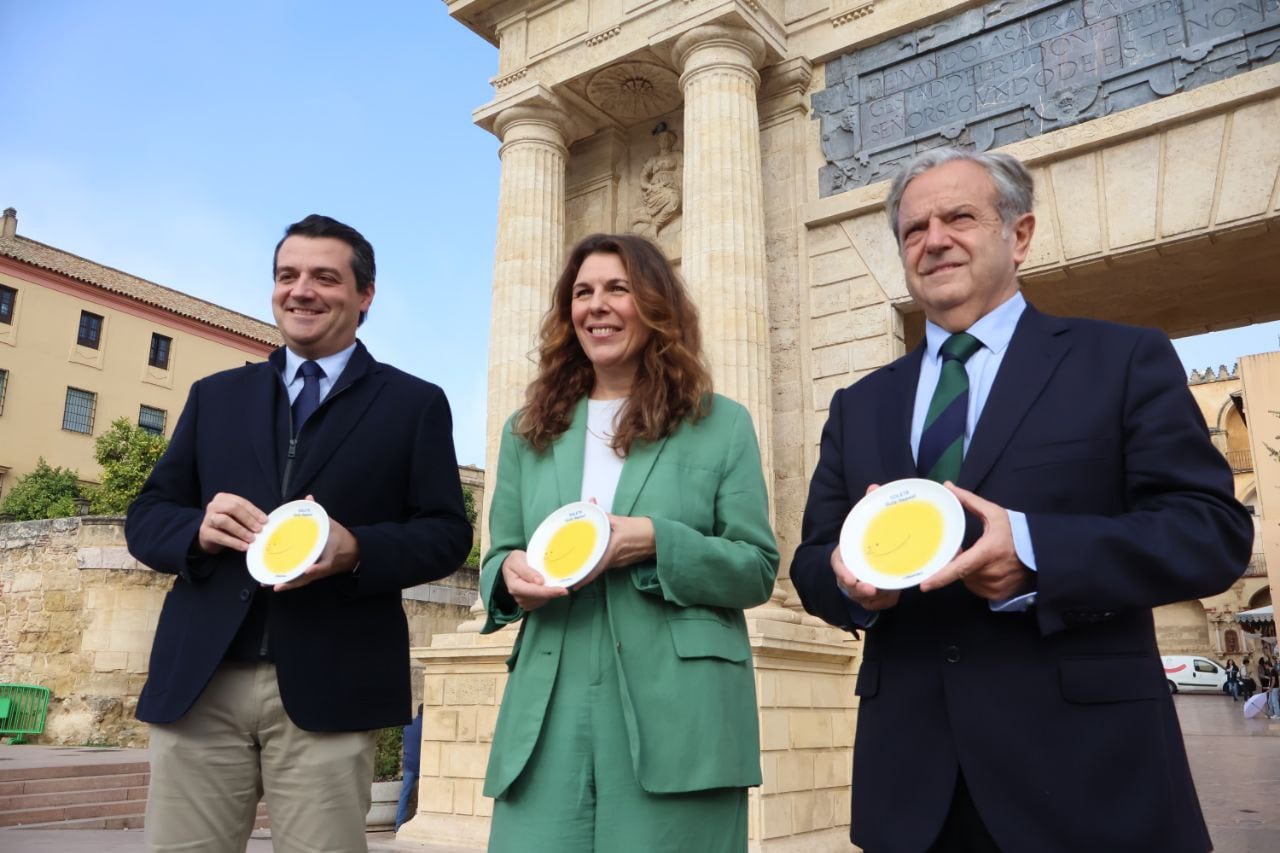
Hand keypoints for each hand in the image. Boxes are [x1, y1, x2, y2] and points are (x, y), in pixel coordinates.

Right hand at [197, 492, 266, 553]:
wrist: (209, 537)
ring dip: (241, 530)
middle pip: (233, 508)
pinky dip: (234, 542)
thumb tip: (264, 523)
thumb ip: (248, 517)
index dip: (254, 511)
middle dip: (248, 519)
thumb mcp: (237, 518)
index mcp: (223, 498)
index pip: (241, 502)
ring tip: (251, 539)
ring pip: (225, 521)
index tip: (265, 521)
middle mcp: (214, 505)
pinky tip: (243, 546)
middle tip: (258, 529)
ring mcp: (208, 518)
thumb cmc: (227, 525)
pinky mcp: (205, 532)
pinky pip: (220, 536)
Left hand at [273, 496, 359, 590]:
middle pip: (307, 578)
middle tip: (276, 585)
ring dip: (287, 585)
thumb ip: (319, 513)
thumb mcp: (332, 525)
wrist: (355, 553)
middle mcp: (323, 568)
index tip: (308, 570)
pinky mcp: (315, 574)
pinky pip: (302, 580)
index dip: (316, 569)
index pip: (324, 565)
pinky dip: (290, 583)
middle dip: (291, 582)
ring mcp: (318, 573)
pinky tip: (276, 584)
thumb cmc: (342, 539)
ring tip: (270, 585)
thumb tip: (308, 498)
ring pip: (302, 582)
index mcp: (330, 556)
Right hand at [501, 550, 567, 610]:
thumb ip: (527, 571)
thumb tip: (540, 582)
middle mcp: (518, 596)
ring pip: (543, 601)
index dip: (549, 592)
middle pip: (540, 598)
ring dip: (550, 594)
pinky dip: (547, 595)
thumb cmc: (514, 561)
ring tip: (553, 583)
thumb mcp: (518, 560)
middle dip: (553, 593)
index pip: (534, 591)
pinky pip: (541, 602)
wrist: (510, 566)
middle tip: (564, 586)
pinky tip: (548, 587)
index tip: (563, 590)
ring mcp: (522, 601)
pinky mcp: (528, 603)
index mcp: (515, 586)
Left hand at [570, 507, 655, 590]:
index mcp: (614, 549)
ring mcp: (620, 563)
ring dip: (592, 567)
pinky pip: (608, 564)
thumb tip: (591, 503)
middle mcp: (616, 560)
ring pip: (602, 566)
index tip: (575, 584)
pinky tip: (595, 559)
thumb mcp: (620, 520)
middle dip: (585, 572)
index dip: (585, 577)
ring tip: (579, 567)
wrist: (659, 538)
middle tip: (572, 573)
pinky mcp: (624, 562)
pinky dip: (600, 563)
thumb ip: (603, 514)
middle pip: (596, 568)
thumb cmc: (642, 529)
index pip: (596, 567)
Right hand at [832, 483, 899, 610]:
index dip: (843, 573)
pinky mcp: (870, 598)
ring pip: (864, 599)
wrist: (866, 559)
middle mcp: (848, 573)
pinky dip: (885, 602)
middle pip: (850, 587)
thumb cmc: (864, 540)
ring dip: (875, 598)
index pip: (838, 566)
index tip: (851, 578)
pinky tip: (894, 596)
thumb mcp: (864, 524)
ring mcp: (858, 588)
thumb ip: (867, 506)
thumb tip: (874, 486)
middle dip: (860, 590)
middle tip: (872, 589)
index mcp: (844, 556)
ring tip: (889, 592)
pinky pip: (877, 605)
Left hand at [919, 483, 1031, 600]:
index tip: (925, 585)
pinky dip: (978, 580)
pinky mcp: (999, 595)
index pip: (959, 568)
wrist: (1040, 550)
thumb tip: (948, 486)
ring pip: (969, 581)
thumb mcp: (993, 513)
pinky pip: (979, 589)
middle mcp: (991, 573)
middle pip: (961, 572)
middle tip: (967, 550)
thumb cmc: (1016, 531)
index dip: (941, 577)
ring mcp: (996, 586)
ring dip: (968, 571)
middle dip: (959, 561)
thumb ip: (969, 501)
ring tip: (980, 559)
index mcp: (987, 553)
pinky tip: (987, 569)